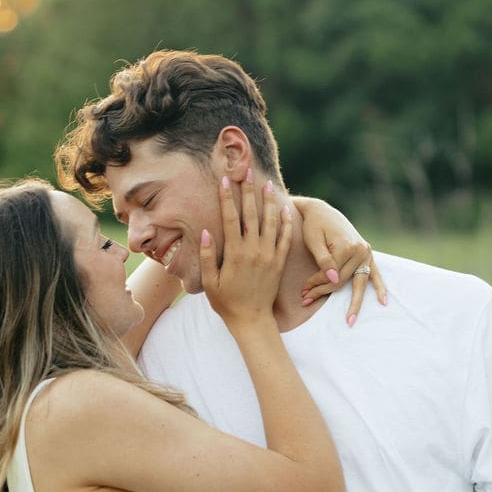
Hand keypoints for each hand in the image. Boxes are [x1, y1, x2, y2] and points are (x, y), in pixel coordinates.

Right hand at [200, 170, 291, 325]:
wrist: (252, 320)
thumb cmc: (226, 302)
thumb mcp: (210, 282)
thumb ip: (208, 256)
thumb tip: (206, 231)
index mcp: (235, 253)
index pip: (231, 218)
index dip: (227, 197)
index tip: (225, 180)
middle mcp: (254, 251)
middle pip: (251, 214)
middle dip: (248, 191)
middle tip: (247, 171)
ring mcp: (269, 256)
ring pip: (270, 222)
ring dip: (268, 201)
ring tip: (267, 183)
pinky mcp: (279, 262)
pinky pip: (284, 238)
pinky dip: (285, 222)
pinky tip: (285, 209)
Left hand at [295, 197, 385, 325]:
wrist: (321, 211)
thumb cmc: (313, 225)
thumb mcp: (314, 240)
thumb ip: (323, 261)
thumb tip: (334, 280)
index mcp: (346, 247)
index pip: (330, 276)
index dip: (314, 285)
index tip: (302, 292)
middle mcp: (360, 250)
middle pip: (342, 281)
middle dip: (323, 292)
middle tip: (306, 301)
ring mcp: (366, 253)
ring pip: (357, 283)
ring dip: (353, 302)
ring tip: (350, 321)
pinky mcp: (367, 254)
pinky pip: (375, 274)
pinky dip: (379, 287)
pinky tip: (383, 301)